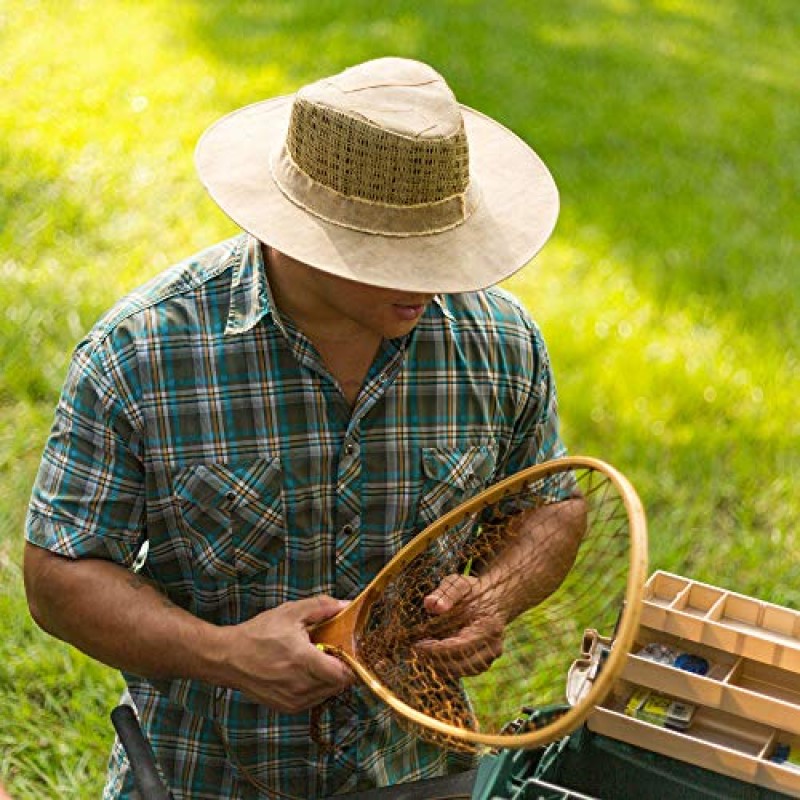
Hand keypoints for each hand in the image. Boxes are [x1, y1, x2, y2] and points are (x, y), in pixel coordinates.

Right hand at [219, 595, 355, 712]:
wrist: (228, 658)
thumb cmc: (258, 634)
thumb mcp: (291, 612)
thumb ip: (322, 607)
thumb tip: (345, 605)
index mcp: (304, 661)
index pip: (343, 674)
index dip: (350, 662)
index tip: (347, 649)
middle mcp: (301, 686)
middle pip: (338, 684)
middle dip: (341, 668)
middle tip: (333, 651)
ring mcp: (294, 700)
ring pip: (328, 694)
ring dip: (329, 679)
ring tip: (317, 660)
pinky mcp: (287, 707)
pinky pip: (314, 700)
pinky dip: (316, 687)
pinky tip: (306, 672)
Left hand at [412, 574, 505, 677]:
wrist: (494, 599)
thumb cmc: (473, 592)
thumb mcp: (459, 585)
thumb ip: (446, 593)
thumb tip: (431, 605)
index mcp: (489, 627)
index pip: (460, 647)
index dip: (436, 650)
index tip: (417, 645)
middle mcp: (493, 647)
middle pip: (460, 665)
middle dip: (435, 659)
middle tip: (416, 647)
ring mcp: (489, 657)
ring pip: (460, 671)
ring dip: (438, 663)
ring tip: (423, 649)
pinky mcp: (482, 663)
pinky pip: (461, 670)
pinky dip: (445, 664)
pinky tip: (433, 652)